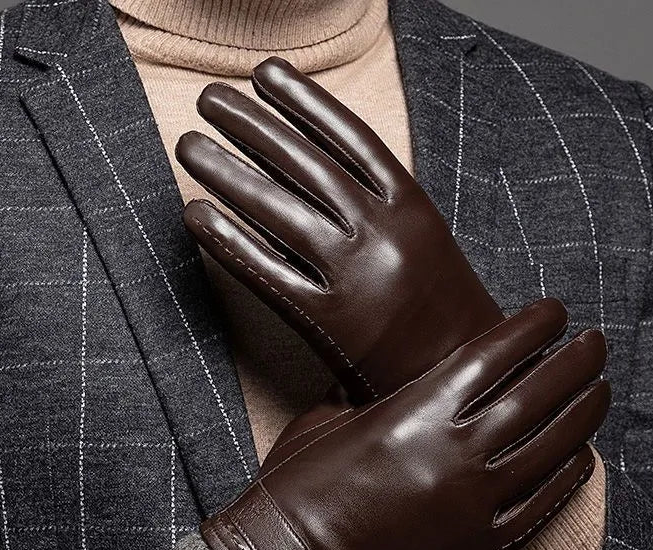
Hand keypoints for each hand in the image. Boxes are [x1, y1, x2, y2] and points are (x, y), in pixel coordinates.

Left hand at [175, 56, 502, 403]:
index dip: (303, 101)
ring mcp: (354, 276)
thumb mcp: (428, 238)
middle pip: (304, 164)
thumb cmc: (444, 305)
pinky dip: (228, 241)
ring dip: (227, 171)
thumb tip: (317, 165)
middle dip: (251, 125)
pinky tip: (196, 214)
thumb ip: (385, 203)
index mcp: (412, 206)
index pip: (349, 137)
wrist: (463, 372)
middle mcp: (382, 233)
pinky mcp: (329, 322)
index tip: (265, 74)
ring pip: (277, 210)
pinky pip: (267, 273)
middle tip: (210, 100)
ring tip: (190, 144)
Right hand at [199, 301, 609, 549]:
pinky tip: (584, 455)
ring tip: (602, 389)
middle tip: (595, 341)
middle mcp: (455, 449)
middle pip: (537, 392)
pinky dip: (569, 475)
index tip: (555, 311)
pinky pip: (542, 505)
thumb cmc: (299, 486)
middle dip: (575, 359)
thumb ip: (372, 390)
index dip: (532, 327)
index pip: (495, 353)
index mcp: (415, 409)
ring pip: (552, 445)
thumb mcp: (327, 417)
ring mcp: (474, 500)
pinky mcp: (480, 546)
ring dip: (584, 411)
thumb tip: (394, 373)